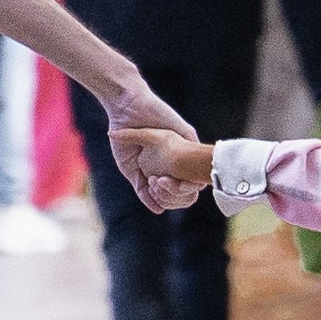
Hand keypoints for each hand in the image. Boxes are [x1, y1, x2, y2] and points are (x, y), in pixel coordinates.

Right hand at [97, 71, 195, 205]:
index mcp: (165, 168)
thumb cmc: (124, 136)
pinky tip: (173, 172)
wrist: (126, 108)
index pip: (176, 192)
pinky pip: (196, 158)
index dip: (166, 199)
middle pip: (189, 188)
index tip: (152, 192)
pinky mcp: (188, 135)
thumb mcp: (130, 168)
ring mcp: (185, 147)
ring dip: (180, 186)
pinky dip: (187, 170)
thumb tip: (159, 211)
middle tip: (156, 185)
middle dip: (174, 195)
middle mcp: (178, 159)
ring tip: (161, 180)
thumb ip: (143, 189)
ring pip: (196, 177)